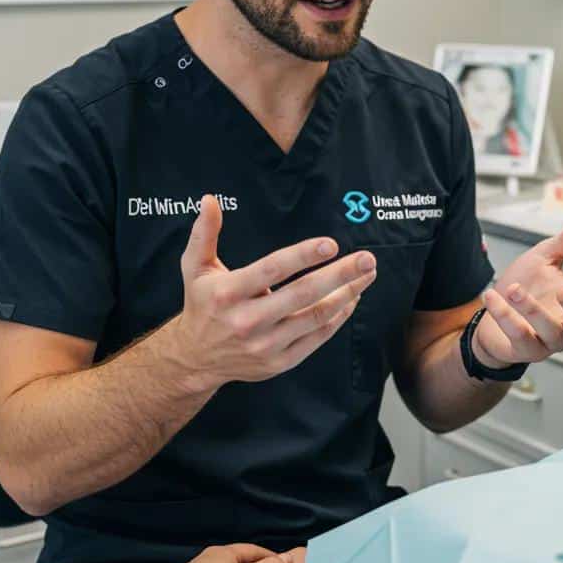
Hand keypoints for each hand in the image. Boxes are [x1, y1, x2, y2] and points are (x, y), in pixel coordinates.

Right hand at [170, 195, 376, 389]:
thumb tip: (211, 200)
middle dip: (340, 275)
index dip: (303, 256)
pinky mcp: (279, 363)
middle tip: (367, 259)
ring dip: (347, 295)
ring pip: (316, 317)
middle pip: (303, 294)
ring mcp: (265, 345)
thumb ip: (204, 234)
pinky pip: (317, 338)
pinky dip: (338, 318)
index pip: (272, 270)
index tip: (332, 244)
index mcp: (228, 293)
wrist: (194, 360)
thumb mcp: (194, 268)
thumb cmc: (201, 305)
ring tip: (366, 275)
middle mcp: (248, 321)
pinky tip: (351, 299)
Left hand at [474, 213, 562, 368]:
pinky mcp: (525, 350)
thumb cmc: (526, 286)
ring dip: (532, 310)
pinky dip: (505, 317)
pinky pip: (520, 338)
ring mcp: (548, 340)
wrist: (492, 313)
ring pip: (551, 331)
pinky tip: (492, 297)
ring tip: (513, 290)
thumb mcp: (546, 257)